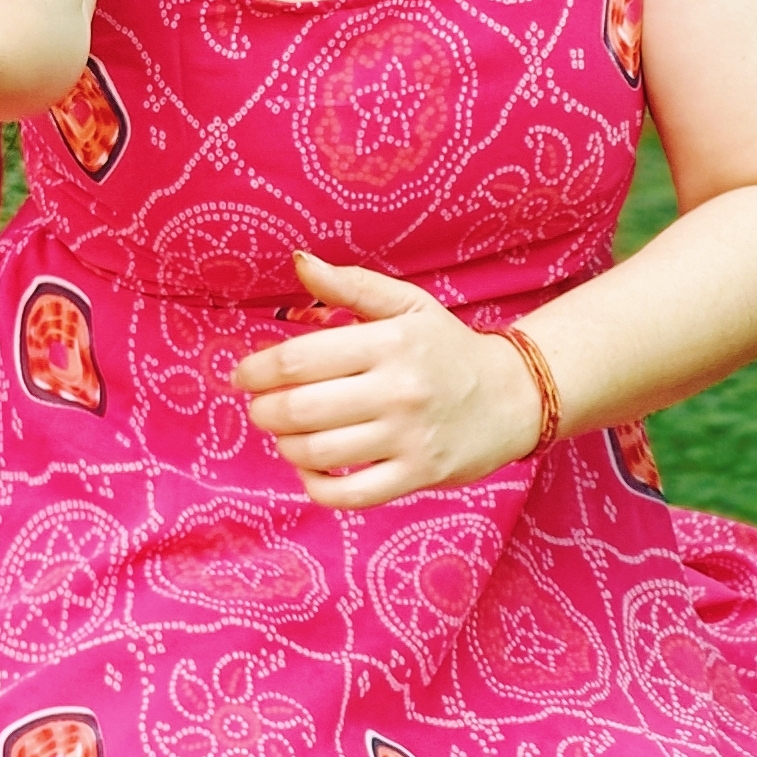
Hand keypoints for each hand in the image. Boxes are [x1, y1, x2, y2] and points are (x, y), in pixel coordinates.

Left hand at [231, 250, 544, 508]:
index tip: (244, 375)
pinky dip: (316, 486)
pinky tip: (310, 468)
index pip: (300, 360)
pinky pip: (351, 494)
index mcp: (389, 342)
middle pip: (301, 409)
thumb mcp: (405, 305)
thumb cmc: (445, 347)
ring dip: (286, 445)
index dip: (258, 370)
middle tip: (260, 407)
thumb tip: (299, 261)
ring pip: (319, 453)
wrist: (512, 396)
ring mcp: (409, 437)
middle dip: (264, 410)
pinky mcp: (418, 476)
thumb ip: (349, 284)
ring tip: (286, 433)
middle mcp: (398, 390)